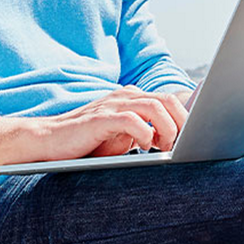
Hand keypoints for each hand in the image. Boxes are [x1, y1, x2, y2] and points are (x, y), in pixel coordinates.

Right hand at [46, 85, 189, 158]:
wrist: (49, 140)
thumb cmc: (88, 142)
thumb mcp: (124, 136)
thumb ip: (147, 132)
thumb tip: (176, 141)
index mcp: (133, 98)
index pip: (169, 99)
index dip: (186, 117)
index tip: (194, 137)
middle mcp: (126, 96)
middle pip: (168, 100)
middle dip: (182, 123)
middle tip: (183, 145)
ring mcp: (113, 104)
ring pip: (155, 107)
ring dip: (167, 129)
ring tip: (165, 148)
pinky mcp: (100, 118)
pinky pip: (132, 120)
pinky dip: (145, 133)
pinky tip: (144, 147)